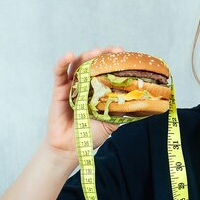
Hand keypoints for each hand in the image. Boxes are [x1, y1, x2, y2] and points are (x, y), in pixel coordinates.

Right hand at [45, 47, 122, 164]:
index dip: (114, 61)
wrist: (72, 148)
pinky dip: (62, 62)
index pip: (107, 70)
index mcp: (100, 89)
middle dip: (104, 54)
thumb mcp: (112, 121)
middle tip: (115, 51)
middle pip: (94, 63)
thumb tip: (140, 102)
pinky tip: (69, 55)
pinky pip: (59, 73)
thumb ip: (122, 110)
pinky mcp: (59, 90)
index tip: (124, 54)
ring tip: (95, 52)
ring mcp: (73, 86)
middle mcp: (86, 84)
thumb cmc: (91, 134)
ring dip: (87, 56)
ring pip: (78, 64)